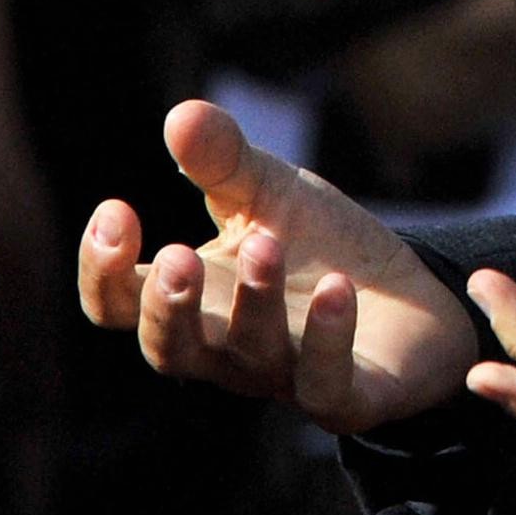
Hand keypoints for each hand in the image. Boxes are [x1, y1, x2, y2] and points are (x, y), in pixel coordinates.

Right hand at [76, 100, 475, 433]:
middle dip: (167, 306)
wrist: (414, 296)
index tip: (116, 210)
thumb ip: (222, 159)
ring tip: (268, 243)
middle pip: (168, 350)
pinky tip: (338, 289)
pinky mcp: (348, 399)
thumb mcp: (268, 192)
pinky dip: (327, 339)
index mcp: (191, 299)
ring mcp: (284, 377)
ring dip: (254, 301)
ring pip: (250, 356)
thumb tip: (180, 115)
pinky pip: (325, 386)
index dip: (102, 269)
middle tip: (177, 255)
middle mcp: (226, 349)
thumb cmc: (318, 245)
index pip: (118, 304)